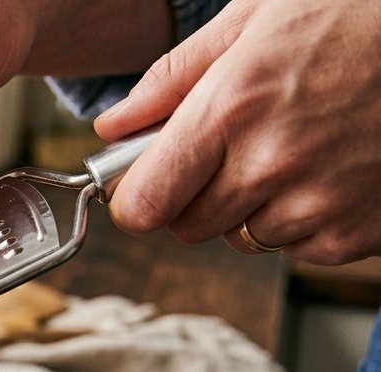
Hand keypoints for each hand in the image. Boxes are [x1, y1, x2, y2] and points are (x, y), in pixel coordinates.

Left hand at [94, 0, 380, 264]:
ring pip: (243, 237)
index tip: (145, 181)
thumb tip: (114, 125)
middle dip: (194, 196)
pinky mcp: (355, 233)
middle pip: (187, 227)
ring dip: (253, 206)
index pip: (144, 204)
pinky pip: (299, 247)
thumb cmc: (358, 12)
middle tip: (231, 149)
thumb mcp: (256, 17)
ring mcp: (317, 206)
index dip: (137, 196)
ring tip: (295, 147)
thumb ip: (173, 79)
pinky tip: (332, 167)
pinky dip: (305, 218)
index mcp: (231, 110)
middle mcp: (270, 166)